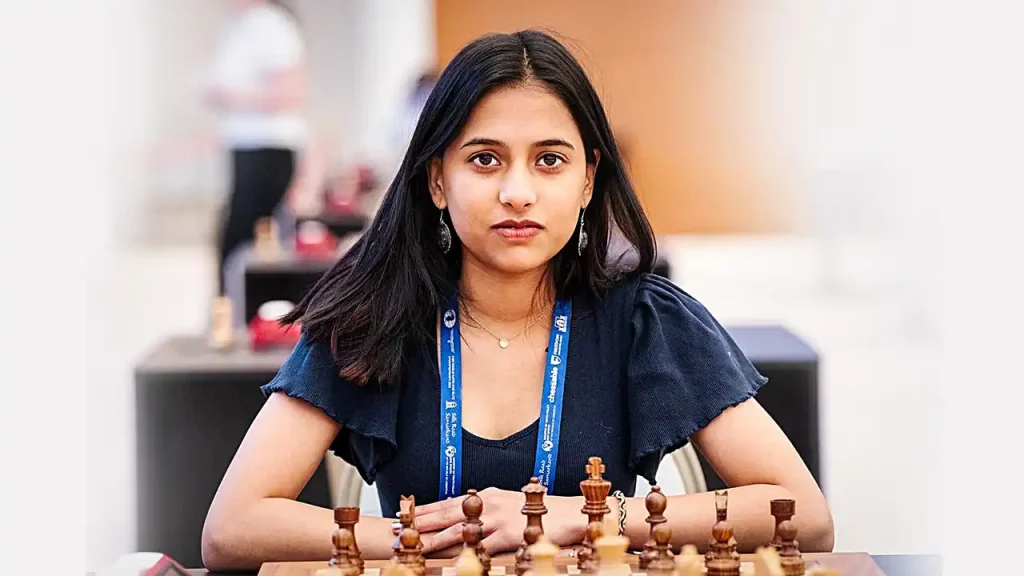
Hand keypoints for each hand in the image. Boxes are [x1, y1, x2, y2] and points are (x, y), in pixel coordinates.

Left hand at [414, 488, 584, 555]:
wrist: (569, 514)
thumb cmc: (540, 511)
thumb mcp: (509, 504)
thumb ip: (487, 510)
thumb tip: (468, 518)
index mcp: (487, 496)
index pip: (450, 502)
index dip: (428, 509)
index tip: (408, 514)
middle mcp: (489, 505)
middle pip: (448, 514)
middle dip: (424, 522)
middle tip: (402, 528)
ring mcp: (498, 520)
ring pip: (461, 531)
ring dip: (438, 539)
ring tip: (418, 545)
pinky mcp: (509, 535)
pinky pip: (484, 548)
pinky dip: (468, 554)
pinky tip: (454, 561)